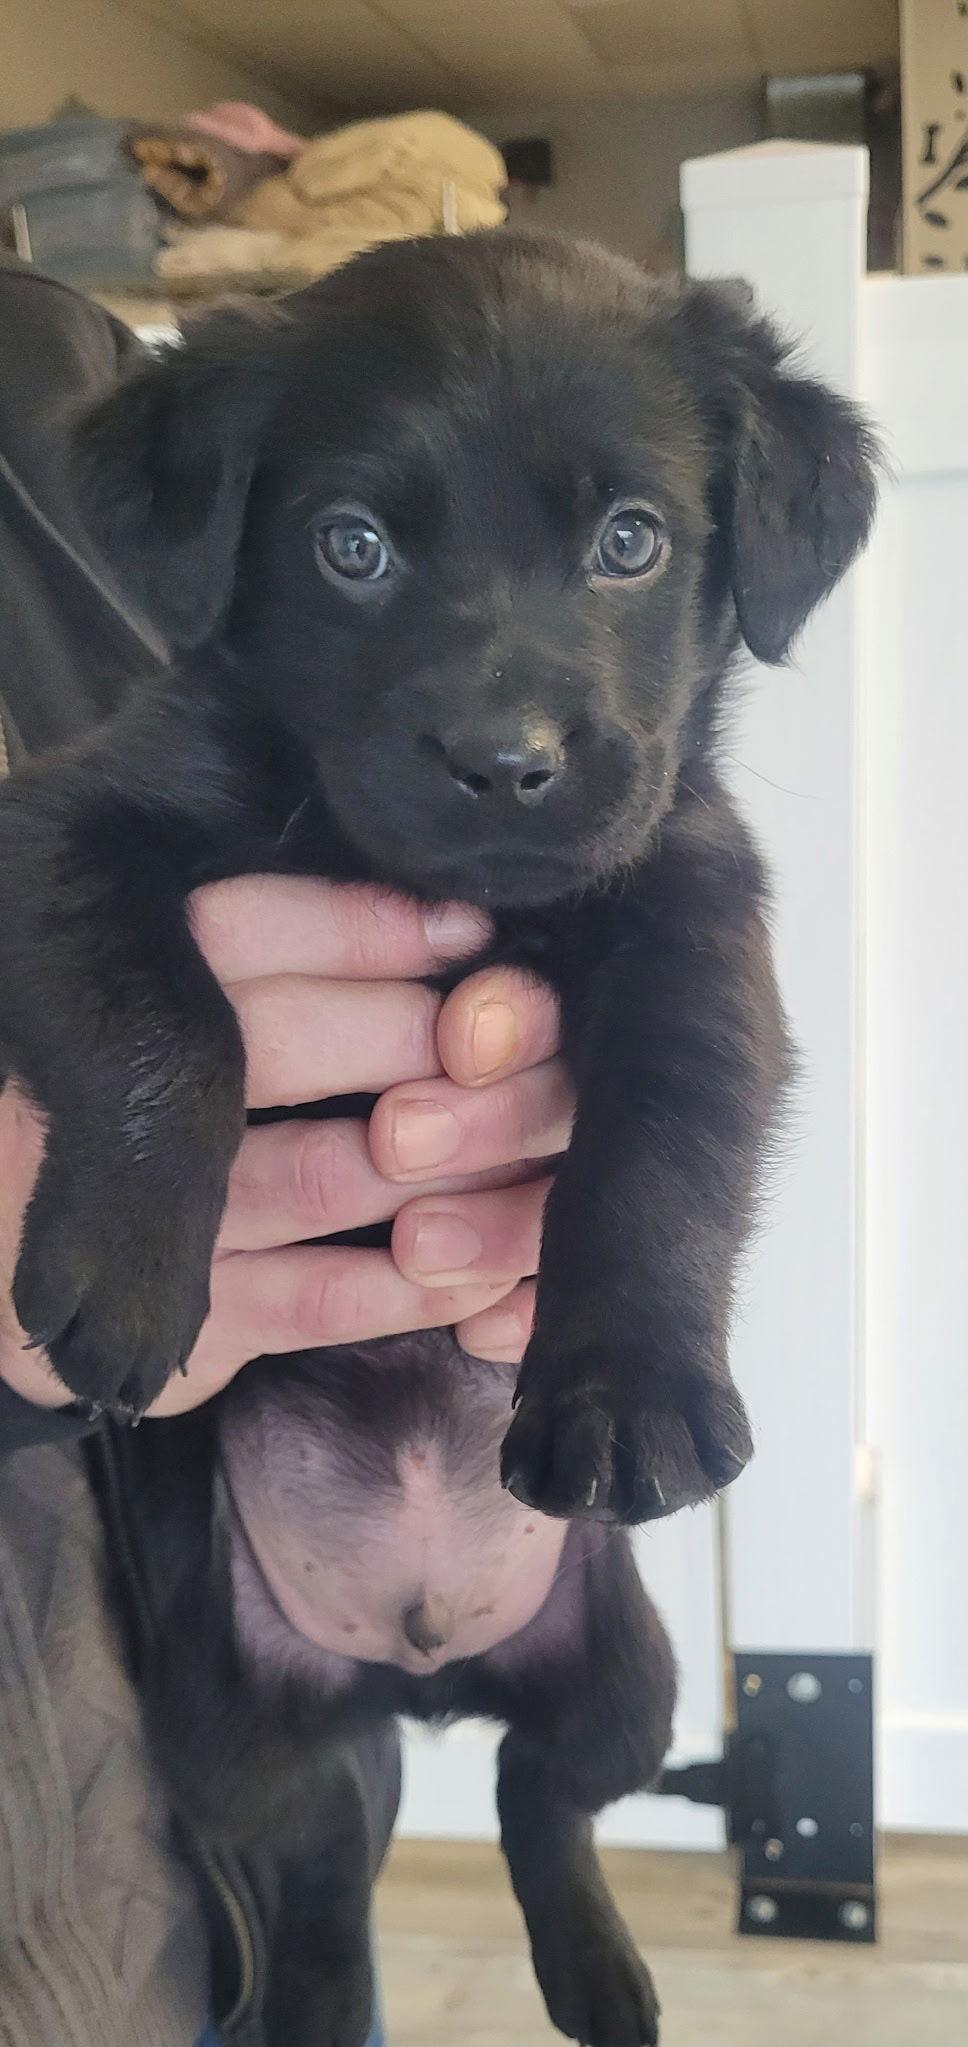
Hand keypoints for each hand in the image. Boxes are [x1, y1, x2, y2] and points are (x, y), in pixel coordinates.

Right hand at [0, 877, 571, 1415]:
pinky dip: (422, 1279)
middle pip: (295, 1042)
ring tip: (529, 1139)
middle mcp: (120, 1097)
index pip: (241, 929)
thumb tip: (447, 927)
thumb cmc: (126, 1115)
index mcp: (117, 995)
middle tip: (506, 1041)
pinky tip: (488, 1259)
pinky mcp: (181, 1324)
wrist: (17, 1265)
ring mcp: (151, 1217)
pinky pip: (326, 1299)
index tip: (465, 930)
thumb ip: (274, 966)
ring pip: (329, 1173)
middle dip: (425, 1035)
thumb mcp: (169, 1016)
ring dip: (451, 1160)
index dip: (365, 926)